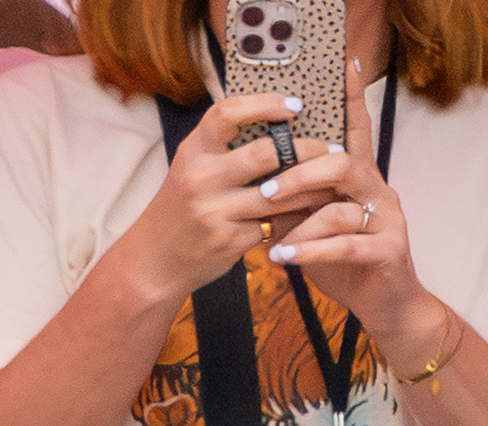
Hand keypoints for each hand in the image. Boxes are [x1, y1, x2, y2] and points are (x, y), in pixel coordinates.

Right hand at [113, 88, 334, 309]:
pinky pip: (273, 225)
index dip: (264, 103)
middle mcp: (200, 180)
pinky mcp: (229, 241)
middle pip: (264, 155)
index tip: (294, 105)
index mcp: (192, 152)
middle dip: (303, 149)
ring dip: (311, 187)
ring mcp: (215, 213)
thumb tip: (274, 121)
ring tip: (332, 178)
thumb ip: (222, 147)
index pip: (227, 113)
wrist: (155, 260)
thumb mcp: (190, 168)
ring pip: (278, 195)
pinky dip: (296, 218)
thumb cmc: (181, 207)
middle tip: (328, 147)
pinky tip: (313, 211)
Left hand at [263, 60, 441, 356]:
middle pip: (342, 163)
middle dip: (300, 174)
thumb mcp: (314, 227)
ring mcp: (388, 219)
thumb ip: (298, 202)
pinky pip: (347, 245)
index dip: (352, 99)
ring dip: (302, 224)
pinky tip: (285, 261)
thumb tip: (261, 180)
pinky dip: (311, 253)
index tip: (345, 65)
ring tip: (272, 240)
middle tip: (266, 191)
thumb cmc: (345, 262)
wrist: (385, 305)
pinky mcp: (388, 251)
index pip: (357, 130)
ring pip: (342, 207)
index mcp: (360, 179)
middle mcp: (378, 191)